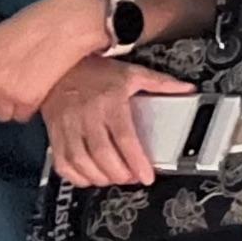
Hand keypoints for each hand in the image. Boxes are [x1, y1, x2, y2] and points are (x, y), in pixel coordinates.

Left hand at [0, 0, 116, 121]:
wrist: (65, 24)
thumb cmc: (30, 25)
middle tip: (13, 84)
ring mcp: (6, 92)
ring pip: (4, 116)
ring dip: (13, 107)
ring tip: (26, 85)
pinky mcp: (28, 100)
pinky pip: (23, 116)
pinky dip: (29, 107)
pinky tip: (37, 89)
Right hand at [41, 55, 192, 188]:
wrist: (61, 63)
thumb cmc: (97, 72)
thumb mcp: (131, 73)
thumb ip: (160, 83)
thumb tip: (186, 88)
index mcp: (109, 102)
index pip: (124, 137)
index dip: (136, 161)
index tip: (146, 176)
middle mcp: (86, 115)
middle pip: (102, 154)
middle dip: (119, 174)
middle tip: (131, 177)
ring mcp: (67, 125)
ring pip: (80, 161)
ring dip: (100, 177)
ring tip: (114, 177)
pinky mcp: (54, 132)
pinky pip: (62, 162)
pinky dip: (76, 176)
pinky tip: (90, 176)